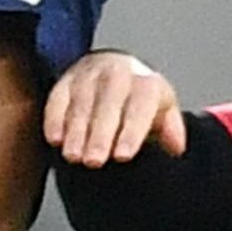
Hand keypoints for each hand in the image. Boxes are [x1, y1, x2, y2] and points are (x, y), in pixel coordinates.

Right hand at [45, 51, 188, 165]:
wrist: (115, 69)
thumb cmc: (140, 99)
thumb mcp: (162, 109)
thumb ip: (171, 129)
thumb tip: (177, 146)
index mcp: (144, 82)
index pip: (140, 106)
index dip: (131, 132)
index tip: (123, 156)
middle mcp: (116, 73)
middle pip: (107, 104)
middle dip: (100, 135)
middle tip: (95, 161)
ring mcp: (88, 75)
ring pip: (81, 103)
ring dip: (76, 132)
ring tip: (74, 157)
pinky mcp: (65, 80)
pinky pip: (57, 98)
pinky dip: (54, 119)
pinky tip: (55, 140)